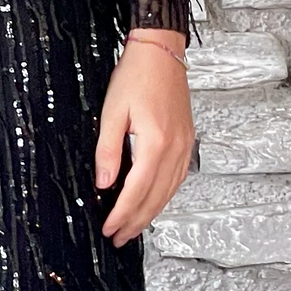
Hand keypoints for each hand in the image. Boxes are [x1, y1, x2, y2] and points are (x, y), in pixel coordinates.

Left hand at [96, 29, 194, 244]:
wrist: (161, 52)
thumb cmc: (137, 75)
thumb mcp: (112, 112)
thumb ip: (108, 151)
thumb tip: (103, 183)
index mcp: (156, 143)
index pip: (136, 191)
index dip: (122, 214)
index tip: (109, 228)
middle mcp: (175, 149)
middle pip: (155, 198)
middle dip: (136, 222)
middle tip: (119, 239)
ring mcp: (185, 146)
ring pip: (169, 192)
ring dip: (150, 213)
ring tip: (133, 228)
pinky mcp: (187, 141)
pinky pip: (177, 178)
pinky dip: (164, 196)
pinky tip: (153, 202)